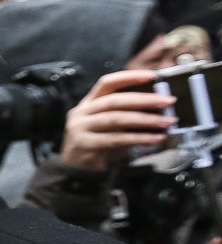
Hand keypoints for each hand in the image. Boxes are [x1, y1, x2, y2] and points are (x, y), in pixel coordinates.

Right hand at [58, 69, 174, 171]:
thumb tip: (159, 108)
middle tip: (167, 102)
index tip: (152, 76)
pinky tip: (155, 139)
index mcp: (89, 102)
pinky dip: (139, 138)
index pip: (107, 83)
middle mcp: (82, 112)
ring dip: (145, 120)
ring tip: (166, 122)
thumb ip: (127, 115)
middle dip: (144, 100)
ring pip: (116, 119)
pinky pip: (116, 139)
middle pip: (114, 101)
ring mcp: (80, 128)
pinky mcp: (85, 144)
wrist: (75, 167)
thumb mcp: (111, 125)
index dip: (129, 77)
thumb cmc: (98, 143)